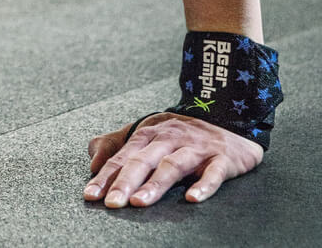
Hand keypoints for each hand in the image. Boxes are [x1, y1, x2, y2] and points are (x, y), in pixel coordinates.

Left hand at [84, 113, 263, 207]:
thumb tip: (93, 163)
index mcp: (151, 133)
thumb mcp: (149, 133)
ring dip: (156, 184)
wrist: (230, 119)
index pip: (123, 156)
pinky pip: (213, 173)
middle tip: (112, 203)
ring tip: (140, 202)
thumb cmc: (183, 134)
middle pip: (144, 159)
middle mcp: (171, 138)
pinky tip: (192, 199)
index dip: (106, 175)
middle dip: (126, 181)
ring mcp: (196, 148)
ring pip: (173, 165)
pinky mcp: (221, 158)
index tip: (91, 195)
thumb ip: (117, 146)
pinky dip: (203, 186)